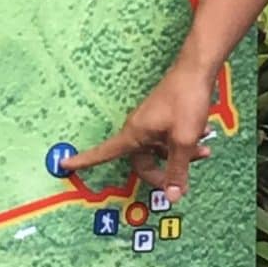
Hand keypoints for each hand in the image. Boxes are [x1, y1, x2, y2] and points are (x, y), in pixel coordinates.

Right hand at [62, 62, 218, 199]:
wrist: (197, 69)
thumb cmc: (185, 101)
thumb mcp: (183, 140)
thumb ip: (177, 170)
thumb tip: (171, 197)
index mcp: (134, 134)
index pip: (103, 153)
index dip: (84, 160)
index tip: (65, 163)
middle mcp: (138, 129)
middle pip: (143, 161)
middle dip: (164, 171)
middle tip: (181, 182)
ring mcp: (151, 122)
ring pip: (160, 150)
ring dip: (180, 156)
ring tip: (203, 151)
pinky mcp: (163, 117)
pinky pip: (168, 139)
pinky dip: (184, 142)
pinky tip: (202, 138)